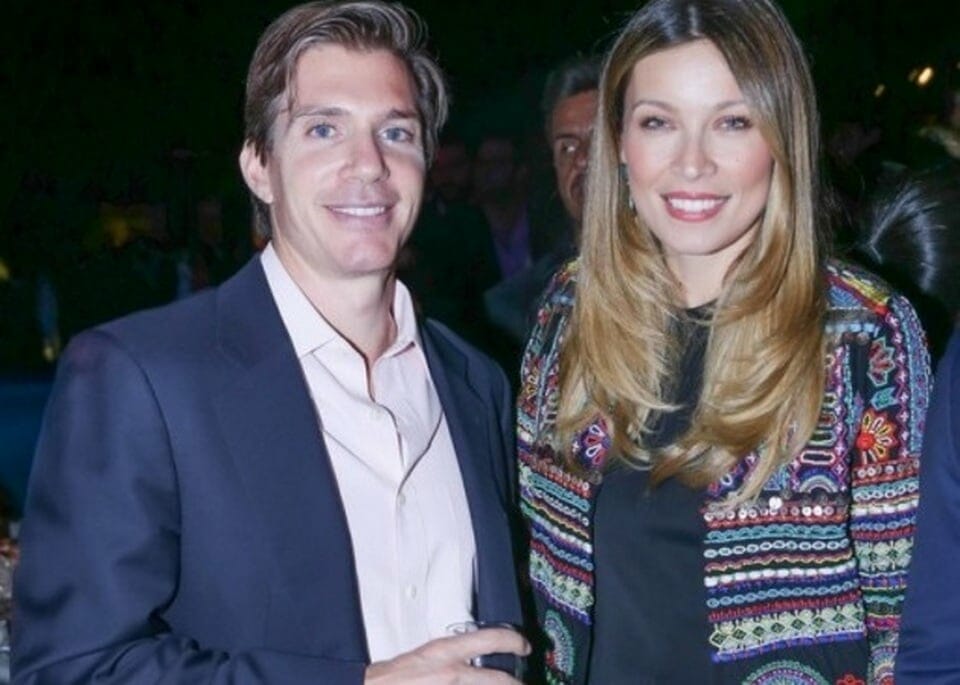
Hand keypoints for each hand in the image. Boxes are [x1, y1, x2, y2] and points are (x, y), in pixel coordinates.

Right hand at [364, 627, 529, 683]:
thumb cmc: (394, 678)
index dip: (514, 641)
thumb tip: (468, 663)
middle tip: (523, 684)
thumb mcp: (426, 656)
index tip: (524, 646)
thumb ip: (450, 658)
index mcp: (446, 651)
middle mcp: (453, 673)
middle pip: (501, 680)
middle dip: (517, 684)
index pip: (491, 638)